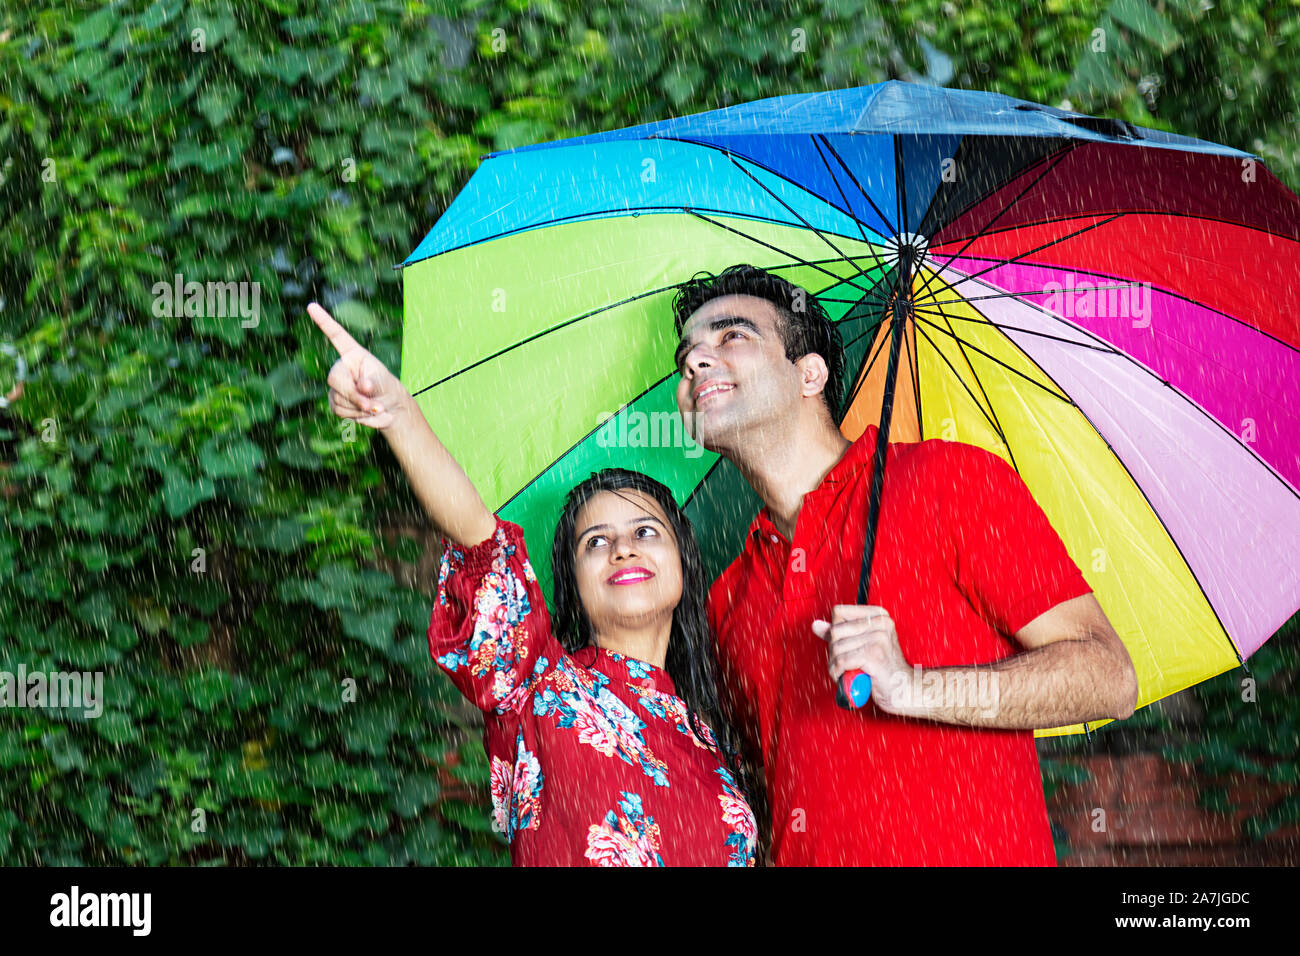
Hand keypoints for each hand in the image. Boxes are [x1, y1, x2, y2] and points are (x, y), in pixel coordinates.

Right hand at [307, 302, 406, 430]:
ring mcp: (336, 385)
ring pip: (338, 398)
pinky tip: (365, 413)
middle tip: (371, 405)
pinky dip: (355, 415)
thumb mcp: (383, 382)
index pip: (336, 336)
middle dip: (353, 395)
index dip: (324, 321)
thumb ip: (372, 382)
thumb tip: (362, 386)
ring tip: (375, 407)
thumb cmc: (387, 388)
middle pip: (335, 379)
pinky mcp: (335, 401)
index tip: (311, 306)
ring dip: (359, 407)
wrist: (389, 408)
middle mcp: (342, 367)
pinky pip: (339, 410)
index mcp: (353, 354)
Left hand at [812, 605, 910, 713]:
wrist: (905, 690)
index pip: (839, 612)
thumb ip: (840, 633)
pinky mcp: (874, 655)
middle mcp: (880, 623)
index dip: (834, 631)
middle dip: (833, 651)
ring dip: (834, 664)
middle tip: (842, 663)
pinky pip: (842, 661)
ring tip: (844, 671)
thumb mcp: (862, 644)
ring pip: (837, 648)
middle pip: (835, 631)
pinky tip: (844, 676)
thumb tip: (816, 625)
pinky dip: (838, 672)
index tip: (843, 644)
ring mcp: (878, 638)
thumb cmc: (884, 669)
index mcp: (878, 616)